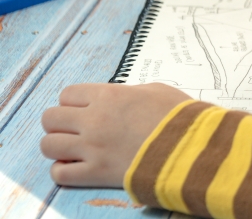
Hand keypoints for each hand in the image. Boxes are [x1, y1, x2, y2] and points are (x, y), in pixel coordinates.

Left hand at [40, 82, 191, 186]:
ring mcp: (92, 148)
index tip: (85, 110)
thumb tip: (122, 99)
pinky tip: (78, 166)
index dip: (74, 102)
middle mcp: (93, 120)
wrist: (192, 146)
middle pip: (50, 118)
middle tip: (76, 129)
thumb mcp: (157, 90)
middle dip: (60, 123)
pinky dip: (64, 170)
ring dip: (58, 146)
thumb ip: (130, 93)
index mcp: (108, 96)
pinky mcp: (96, 173)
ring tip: (74, 149)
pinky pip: (60, 173)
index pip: (67, 95)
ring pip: (48, 145)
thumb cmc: (180, 116)